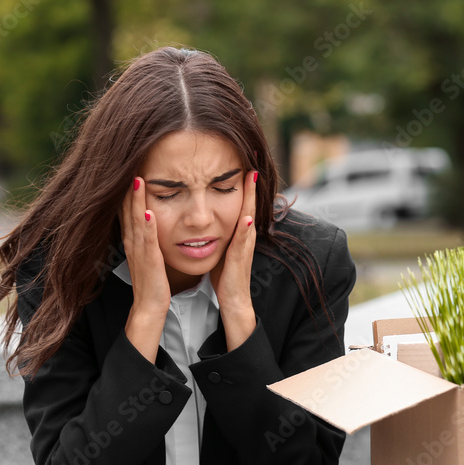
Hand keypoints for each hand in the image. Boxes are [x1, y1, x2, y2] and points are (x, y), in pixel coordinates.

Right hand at [121, 176, 169, 360]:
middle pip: (128, 211)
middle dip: (128, 189)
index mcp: (135, 241)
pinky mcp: (148, 263)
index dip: (128, 191)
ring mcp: (139, 253)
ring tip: (137, 179)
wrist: (149, 310)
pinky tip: (148, 211)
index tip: (130, 169)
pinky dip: (147, 225)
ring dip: (135, 201)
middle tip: (129, 164)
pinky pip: (147, 241)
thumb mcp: (149, 256)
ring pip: (136, 222)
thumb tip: (150, 221)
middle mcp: (133, 243)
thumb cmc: (153, 283)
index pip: (129, 211)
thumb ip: (148, 238)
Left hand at [212, 169, 257, 349]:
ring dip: (251, 199)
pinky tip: (246, 218)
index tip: (243, 163)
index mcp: (237, 233)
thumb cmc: (225, 277)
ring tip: (252, 178)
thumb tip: (211, 218)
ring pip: (248, 217)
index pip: (240, 203)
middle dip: (251, 184)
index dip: (242, 185)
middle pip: (248, 204)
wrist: (233, 302)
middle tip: (252, 162)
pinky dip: (245, 230)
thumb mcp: (222, 248)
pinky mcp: (239, 260)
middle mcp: (244, 236)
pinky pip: (242, 242)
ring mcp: (244, 247)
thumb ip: (220, 233)